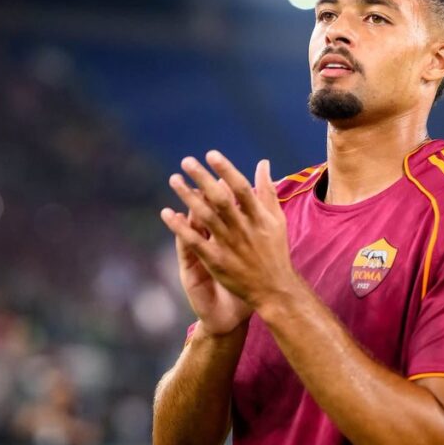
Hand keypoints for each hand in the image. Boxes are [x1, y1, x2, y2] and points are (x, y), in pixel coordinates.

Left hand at [160, 151, 298, 310]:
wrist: (273, 289)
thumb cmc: (275, 250)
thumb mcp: (276, 219)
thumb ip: (267, 190)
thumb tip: (263, 163)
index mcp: (259, 217)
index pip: (240, 188)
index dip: (226, 170)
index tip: (211, 154)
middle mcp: (244, 229)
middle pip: (220, 199)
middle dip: (202, 179)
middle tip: (186, 161)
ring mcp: (229, 245)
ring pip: (205, 217)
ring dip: (188, 197)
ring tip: (174, 179)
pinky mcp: (216, 261)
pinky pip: (195, 241)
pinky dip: (180, 227)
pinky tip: (167, 213)